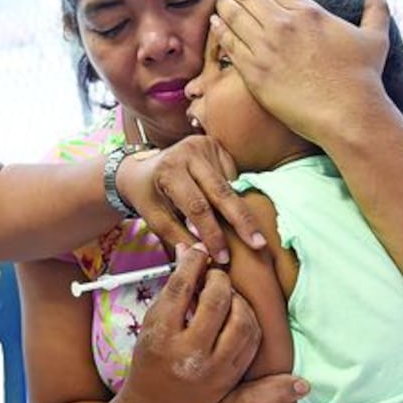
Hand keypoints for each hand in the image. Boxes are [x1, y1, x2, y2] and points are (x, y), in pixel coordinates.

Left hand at [115, 134, 267, 259]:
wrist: (143, 166)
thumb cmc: (148, 194)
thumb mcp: (154, 217)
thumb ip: (179, 236)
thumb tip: (205, 254)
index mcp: (169, 170)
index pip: (197, 206)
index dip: (213, 233)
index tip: (223, 256)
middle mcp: (188, 152)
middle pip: (222, 192)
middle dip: (242, 221)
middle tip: (259, 244)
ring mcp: (205, 146)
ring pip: (230, 186)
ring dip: (237, 212)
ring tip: (248, 233)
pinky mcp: (216, 146)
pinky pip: (231, 178)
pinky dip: (232, 196)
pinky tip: (226, 205)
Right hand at [117, 244, 260, 402]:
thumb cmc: (151, 362)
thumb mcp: (151, 325)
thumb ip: (172, 291)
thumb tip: (189, 251)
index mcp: (162, 336)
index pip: (182, 287)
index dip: (193, 262)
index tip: (198, 251)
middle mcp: (190, 352)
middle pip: (216, 299)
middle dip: (218, 278)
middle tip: (214, 275)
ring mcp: (215, 367)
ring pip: (242, 319)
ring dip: (238, 299)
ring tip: (227, 295)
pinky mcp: (232, 376)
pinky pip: (251, 339)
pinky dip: (248, 319)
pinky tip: (237, 313)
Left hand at [212, 0, 392, 147]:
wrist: (347, 113)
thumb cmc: (364, 78)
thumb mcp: (374, 37)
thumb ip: (376, 8)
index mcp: (309, 12)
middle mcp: (283, 24)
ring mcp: (265, 47)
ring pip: (234, 17)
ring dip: (225, 6)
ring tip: (221, 4)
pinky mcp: (253, 71)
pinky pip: (228, 44)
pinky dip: (220, 31)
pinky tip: (216, 26)